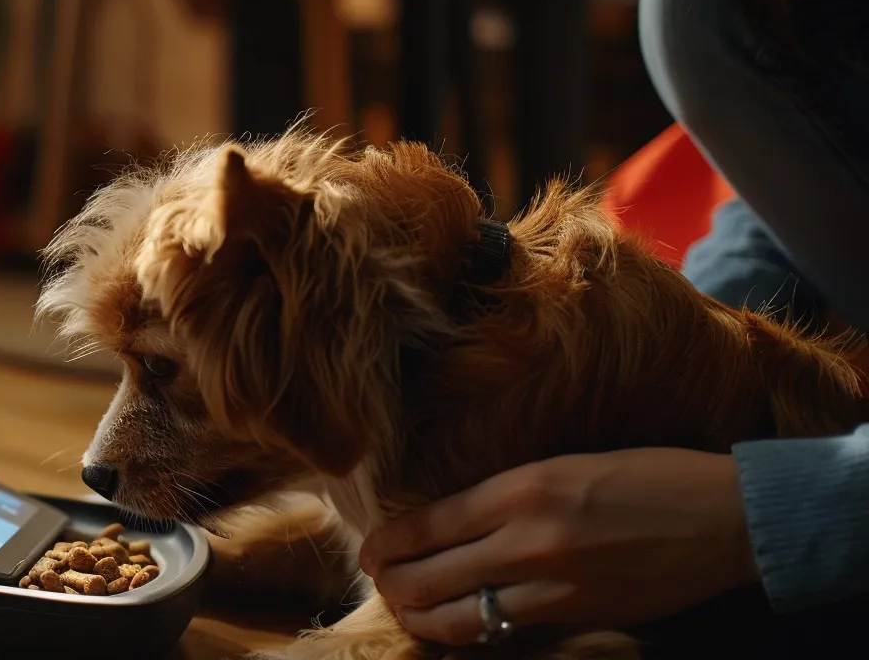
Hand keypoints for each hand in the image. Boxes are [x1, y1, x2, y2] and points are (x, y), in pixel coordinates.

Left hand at [357, 448, 759, 645]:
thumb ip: (505, 494)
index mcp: (521, 488)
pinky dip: (469, 632)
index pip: (427, 526)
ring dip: (420, 617)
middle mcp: (528, 539)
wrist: (726, 517)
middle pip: (429, 577)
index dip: (387, 545)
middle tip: (379, 582)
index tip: (370, 550)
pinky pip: (504, 631)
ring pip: (458, 617)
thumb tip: (448, 518)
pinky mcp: (576, 616)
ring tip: (406, 609)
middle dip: (391, 585)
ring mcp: (552, 585)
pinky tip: (455, 626)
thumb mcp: (565, 464)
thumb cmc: (650, 477)